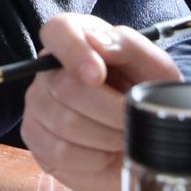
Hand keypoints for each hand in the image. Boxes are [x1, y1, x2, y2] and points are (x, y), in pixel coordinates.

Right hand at [21, 12, 181, 190]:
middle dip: (110, 110)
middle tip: (132, 118)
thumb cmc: (146, 95)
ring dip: (106, 136)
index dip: (74, 52)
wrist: (146, 139)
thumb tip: (97, 42)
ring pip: (64, 122)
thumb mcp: (154, 67)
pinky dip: (93, 158)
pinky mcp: (36, 138)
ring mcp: (37, 104)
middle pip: (65, 87)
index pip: (58, 32)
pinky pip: (60, 151)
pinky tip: (105, 152)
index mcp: (77, 39)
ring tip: (122, 135)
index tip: (98, 75)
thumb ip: (129, 46)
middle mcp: (49, 69)